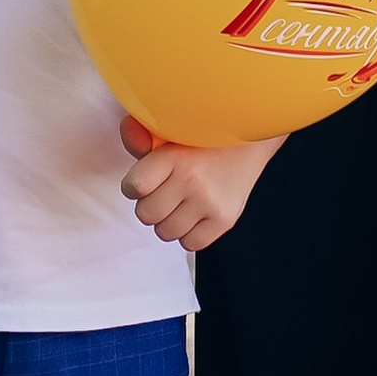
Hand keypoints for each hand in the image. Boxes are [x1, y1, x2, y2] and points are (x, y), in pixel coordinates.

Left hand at [120, 115, 282, 251]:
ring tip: (180, 203)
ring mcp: (209, 203)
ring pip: (165, 232)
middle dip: (150, 204)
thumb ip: (143, 137)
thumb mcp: (172, 132)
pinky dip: (189, 233)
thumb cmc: (205, 139)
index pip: (133, 187)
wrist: (250, 142)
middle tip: (165, 191)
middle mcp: (192, 180)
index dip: (133, 186)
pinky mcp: (224, 220)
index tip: (143, 182)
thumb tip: (127, 132)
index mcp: (174, 155)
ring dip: (168, 221)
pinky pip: (190, 243)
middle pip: (146, 214)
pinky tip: (195, 214)